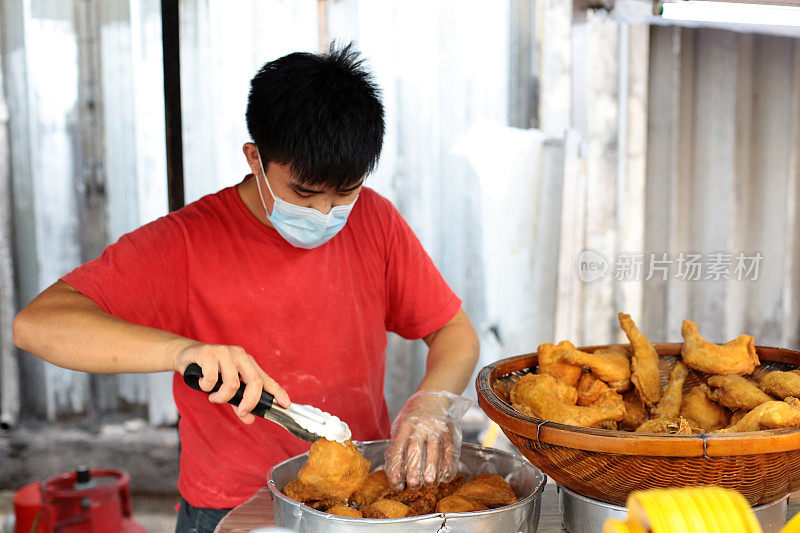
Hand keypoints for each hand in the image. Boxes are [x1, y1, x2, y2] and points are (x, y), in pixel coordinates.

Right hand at [173, 341, 289, 423]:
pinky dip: (206, 386)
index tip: (286, 404)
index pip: (266, 379)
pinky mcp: (209, 352)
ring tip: (213, 396)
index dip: (278, 392)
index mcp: (247, 363)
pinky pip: (212, 379)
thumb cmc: (208, 371)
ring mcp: (225, 352)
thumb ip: (239, 402)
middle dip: (249, 402)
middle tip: (241, 411)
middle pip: (255, 382)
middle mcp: (240, 355)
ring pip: (233, 384)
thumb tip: (250, 419)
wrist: (186, 355)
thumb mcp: (226, 387)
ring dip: (221, 397)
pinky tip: (201, 382)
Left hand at [384, 390, 470, 489]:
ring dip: (432, 467)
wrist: (433, 398)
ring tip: (430, 482)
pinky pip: (448, 447)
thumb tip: (395, 469)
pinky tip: (445, 474)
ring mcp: (436, 428)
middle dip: (415, 467)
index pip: (398, 447)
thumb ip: (399, 444)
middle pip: (416, 448)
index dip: (397, 465)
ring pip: (434, 449)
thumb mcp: (402, 425)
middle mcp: (420, 427)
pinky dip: (448, 461)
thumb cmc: (414, 418)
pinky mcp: (449, 431)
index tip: (396, 481)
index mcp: (405, 426)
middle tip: (413, 483)